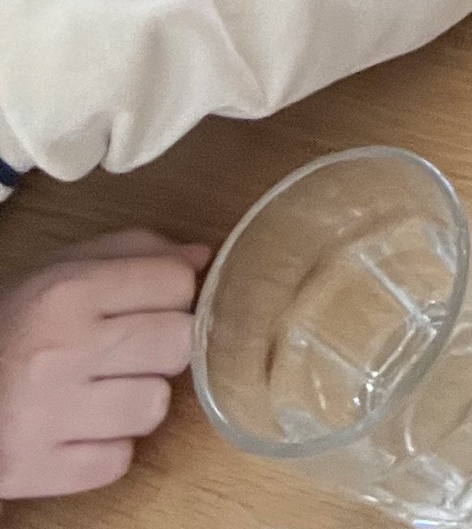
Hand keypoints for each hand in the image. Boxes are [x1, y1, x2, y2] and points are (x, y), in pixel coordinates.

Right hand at [0, 235, 209, 501]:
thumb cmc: (11, 326)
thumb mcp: (59, 271)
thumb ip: (132, 252)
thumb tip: (201, 258)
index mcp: (68, 292)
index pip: (176, 283)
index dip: (173, 292)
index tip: (154, 303)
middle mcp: (62, 351)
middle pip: (178, 343)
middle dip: (165, 345)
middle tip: (133, 350)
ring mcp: (50, 415)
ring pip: (154, 406)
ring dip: (140, 400)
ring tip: (108, 391)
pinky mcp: (41, 469)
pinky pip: (119, 460)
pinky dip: (109, 448)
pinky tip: (85, 428)